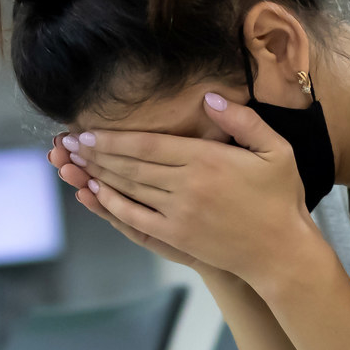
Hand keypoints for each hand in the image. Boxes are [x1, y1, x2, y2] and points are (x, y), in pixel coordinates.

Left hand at [57, 95, 321, 292]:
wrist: (281, 252)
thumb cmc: (280, 198)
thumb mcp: (275, 150)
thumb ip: (242, 121)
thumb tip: (209, 97)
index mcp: (207, 160)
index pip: (148, 145)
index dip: (113, 139)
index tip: (88, 132)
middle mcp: (187, 186)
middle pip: (130, 166)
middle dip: (95, 154)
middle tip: (67, 144)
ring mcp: (179, 213)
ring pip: (129, 189)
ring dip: (97, 175)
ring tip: (72, 163)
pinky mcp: (176, 236)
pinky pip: (136, 218)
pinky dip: (112, 205)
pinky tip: (95, 194)